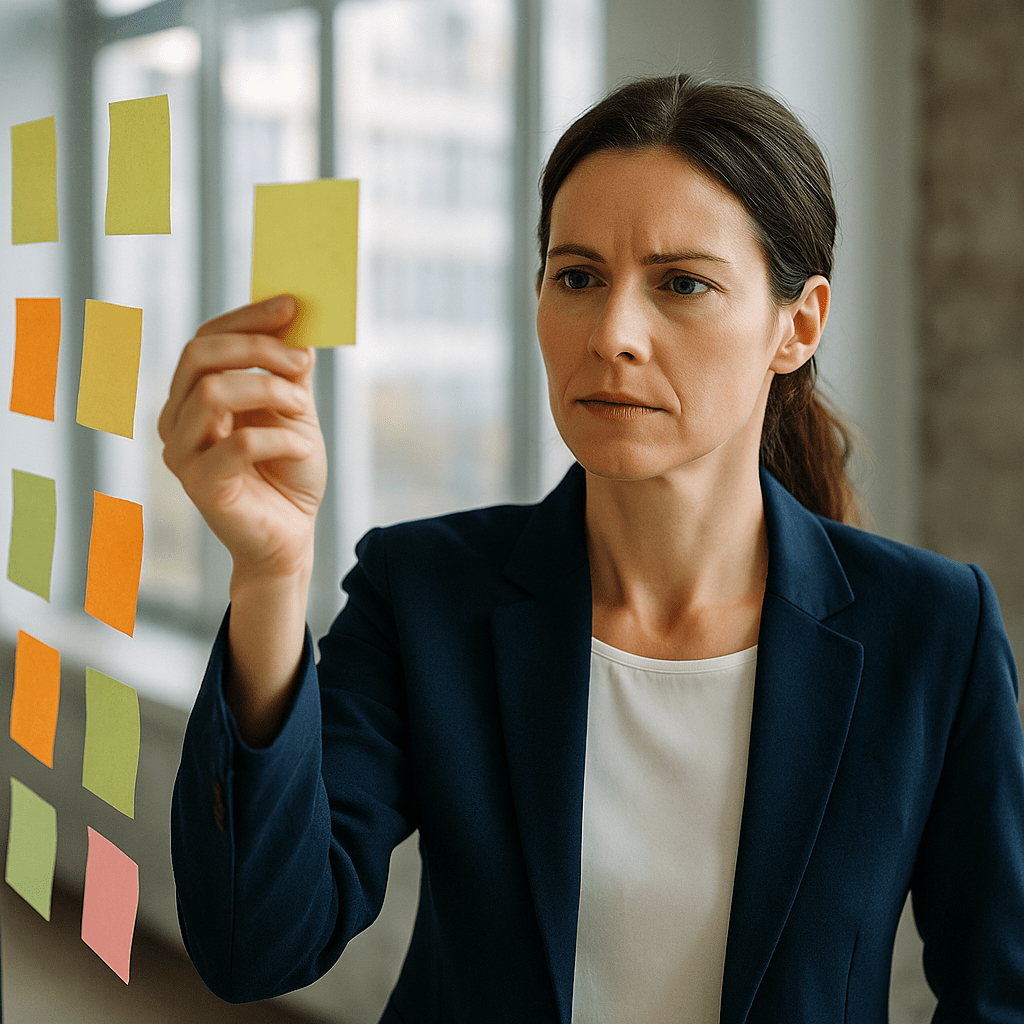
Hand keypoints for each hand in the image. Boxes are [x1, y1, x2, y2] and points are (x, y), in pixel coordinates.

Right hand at [158, 295, 326, 583]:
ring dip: (270, 390)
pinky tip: (301, 448)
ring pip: (212, 392)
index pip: (206, 339)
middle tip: (303, 361)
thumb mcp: (295, 411)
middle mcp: (177, 419)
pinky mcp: (202, 485)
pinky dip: (280, 438)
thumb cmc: (288, 474)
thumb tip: (297, 320)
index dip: (247, 318)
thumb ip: (288, 371)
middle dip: (257, 348)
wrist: (290, 537)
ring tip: (303, 412)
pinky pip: (239, 443)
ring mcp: (183, 453)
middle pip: (200, 356)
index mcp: (193, 395)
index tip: (291, 305)